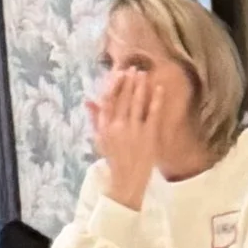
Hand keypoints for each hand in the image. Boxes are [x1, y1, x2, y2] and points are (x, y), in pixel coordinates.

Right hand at [86, 64, 160, 205]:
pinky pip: (153, 113)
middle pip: (123, 98)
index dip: (113, 85)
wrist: (127, 180)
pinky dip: (156, 100)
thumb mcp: (100, 139)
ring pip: (137, 102)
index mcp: (105, 126)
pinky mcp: (149, 136)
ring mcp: (134, 130)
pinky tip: (159, 88)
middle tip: (133, 68)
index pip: (108, 100)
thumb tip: (88, 100)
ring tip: (143, 74)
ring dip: (140, 86)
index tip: (118, 73)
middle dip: (128, 81)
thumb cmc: (114, 158)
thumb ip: (95, 118)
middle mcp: (118, 126)